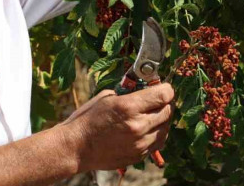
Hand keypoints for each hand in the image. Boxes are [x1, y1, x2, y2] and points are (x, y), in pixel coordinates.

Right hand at [58, 83, 174, 171]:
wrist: (75, 148)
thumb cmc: (87, 119)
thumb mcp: (106, 98)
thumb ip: (129, 93)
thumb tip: (146, 89)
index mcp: (128, 107)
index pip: (163, 95)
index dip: (166, 89)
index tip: (164, 88)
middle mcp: (138, 126)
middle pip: (167, 111)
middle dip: (165, 103)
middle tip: (158, 100)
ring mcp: (139, 143)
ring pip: (166, 129)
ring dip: (162, 120)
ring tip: (152, 115)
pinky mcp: (138, 155)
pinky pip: (157, 143)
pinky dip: (156, 134)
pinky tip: (146, 129)